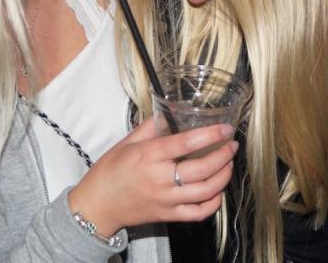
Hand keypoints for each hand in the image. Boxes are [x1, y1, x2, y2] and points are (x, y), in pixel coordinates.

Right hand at [68, 119, 237, 236]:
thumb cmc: (110, 170)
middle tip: (232, 145)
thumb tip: (171, 112)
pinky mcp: (167, 215)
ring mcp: (165, 200)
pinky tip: (218, 191)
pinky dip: (213, 203)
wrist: (95, 206)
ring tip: (229, 164)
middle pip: (202, 168)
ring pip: (205, 191)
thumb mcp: (128, 141)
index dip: (211, 135)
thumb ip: (151, 126)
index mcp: (150, 156)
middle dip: (224, 155)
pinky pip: (198, 213)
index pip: (187, 143)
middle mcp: (160, 178)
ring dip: (223, 176)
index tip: (226, 128)